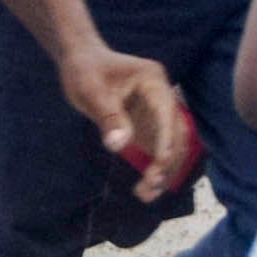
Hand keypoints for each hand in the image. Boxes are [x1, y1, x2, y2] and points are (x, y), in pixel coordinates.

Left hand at [59, 49, 193, 200]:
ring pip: (171, 146)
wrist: (80, 61)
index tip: (159, 163)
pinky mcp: (148, 127)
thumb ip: (108, 116)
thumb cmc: (85, 70)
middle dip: (167, 161)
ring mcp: (157, 114)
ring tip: (146, 194)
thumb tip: (118, 145)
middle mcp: (161, 98)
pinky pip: (157, 151)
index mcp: (153, 81)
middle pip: (176, 133)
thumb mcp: (91, 91)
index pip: (167, 113)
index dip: (166, 139)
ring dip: (163, 171)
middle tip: (150, 184)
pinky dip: (153, 170)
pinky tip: (144, 190)